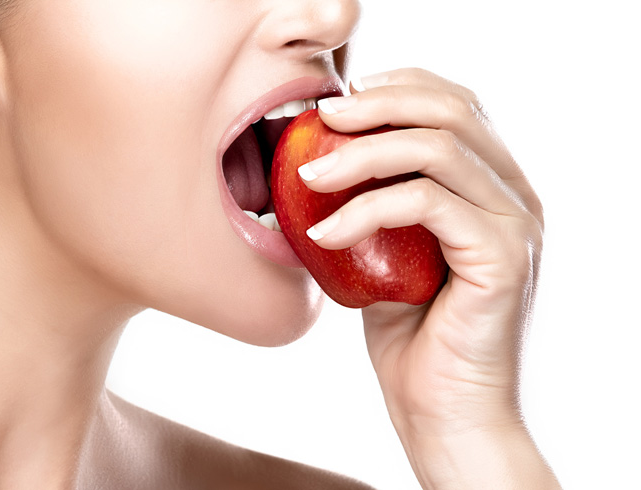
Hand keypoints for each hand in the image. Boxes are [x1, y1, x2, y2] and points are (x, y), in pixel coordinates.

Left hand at [305, 68, 557, 487]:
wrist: (443, 412)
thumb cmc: (411, 337)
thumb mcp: (387, 253)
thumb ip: (375, 205)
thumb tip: (321, 160)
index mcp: (493, 187)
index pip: (457, 104)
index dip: (398, 87)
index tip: (340, 101)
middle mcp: (515, 196)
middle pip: (452, 110)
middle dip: (378, 104)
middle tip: (321, 118)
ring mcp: (515, 224)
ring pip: (439, 148)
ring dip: (362, 153)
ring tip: (307, 174)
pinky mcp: (503, 257)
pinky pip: (427, 203)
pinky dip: (365, 209)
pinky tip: (322, 234)